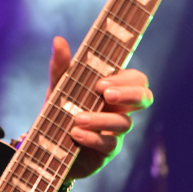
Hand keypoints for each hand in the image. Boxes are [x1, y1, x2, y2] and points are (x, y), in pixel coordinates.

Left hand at [48, 36, 152, 179]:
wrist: (47, 144)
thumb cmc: (59, 110)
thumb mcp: (57, 87)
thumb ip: (60, 66)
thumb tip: (58, 40)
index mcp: (113, 88)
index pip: (136, 79)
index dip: (125, 79)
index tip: (101, 83)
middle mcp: (119, 108)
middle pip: (144, 98)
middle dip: (129, 94)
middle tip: (106, 95)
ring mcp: (116, 130)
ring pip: (124, 123)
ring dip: (101, 119)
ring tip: (77, 118)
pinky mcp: (108, 150)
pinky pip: (110, 144)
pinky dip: (93, 138)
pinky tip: (77, 134)